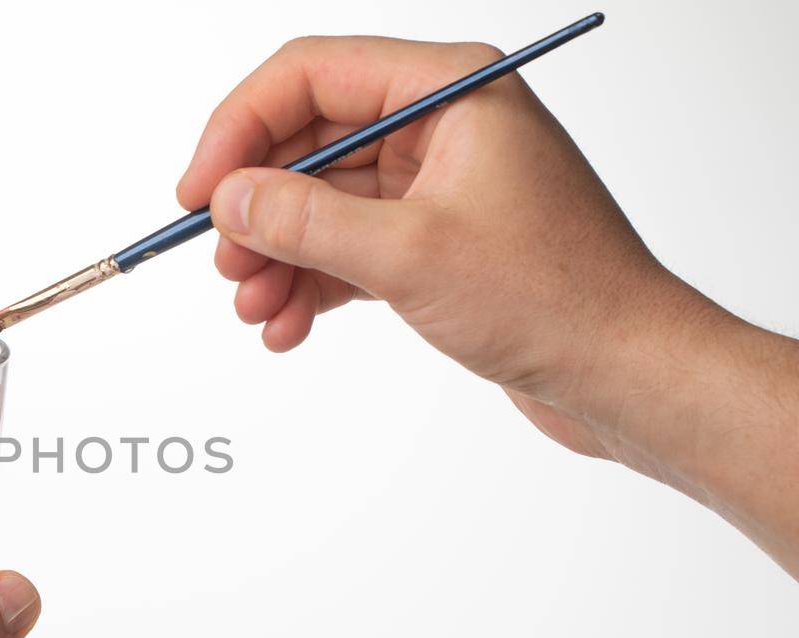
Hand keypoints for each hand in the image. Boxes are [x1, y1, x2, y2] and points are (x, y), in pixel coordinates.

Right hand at [179, 35, 798, 576]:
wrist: (627, 373)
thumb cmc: (557, 298)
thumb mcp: (409, 256)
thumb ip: (306, 220)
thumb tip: (229, 199)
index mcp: (451, 90)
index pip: (312, 75)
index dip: (240, 128)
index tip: (199, 191)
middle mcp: (442, 124)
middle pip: (310, 140)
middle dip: (258, 205)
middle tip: (223, 262)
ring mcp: (438, 184)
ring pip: (323, 201)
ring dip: (278, 254)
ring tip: (253, 306)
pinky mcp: (437, 240)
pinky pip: (349, 246)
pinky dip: (311, 282)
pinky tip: (287, 325)